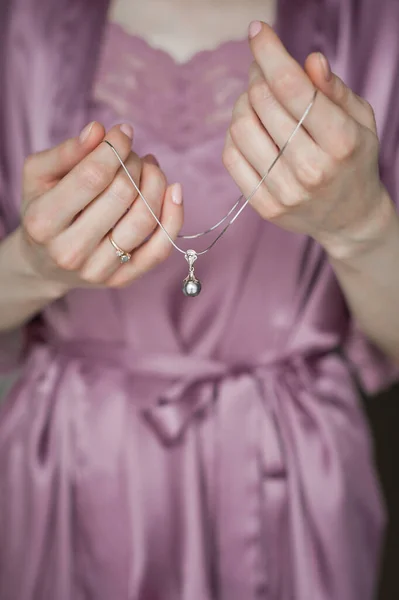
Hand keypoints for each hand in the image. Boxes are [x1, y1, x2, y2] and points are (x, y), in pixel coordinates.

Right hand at [20, 122, 182, 290]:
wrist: (44, 264)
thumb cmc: (43, 211)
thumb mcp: (38, 177)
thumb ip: (65, 153)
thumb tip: (99, 130)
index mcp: (44, 222)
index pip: (91, 177)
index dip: (115, 148)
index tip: (123, 132)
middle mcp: (70, 251)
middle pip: (121, 195)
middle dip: (134, 164)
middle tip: (133, 154)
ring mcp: (98, 270)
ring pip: (144, 220)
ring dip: (156, 184)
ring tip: (150, 167)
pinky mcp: (122, 280)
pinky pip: (159, 250)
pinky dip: (174, 218)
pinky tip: (175, 191)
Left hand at [223, 21, 394, 258]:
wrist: (349, 218)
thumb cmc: (354, 160)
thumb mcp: (360, 120)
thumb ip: (333, 91)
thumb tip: (308, 61)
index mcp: (340, 141)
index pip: (292, 88)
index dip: (269, 53)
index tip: (257, 31)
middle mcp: (311, 168)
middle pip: (262, 103)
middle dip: (258, 76)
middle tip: (263, 72)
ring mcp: (284, 191)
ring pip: (241, 128)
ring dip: (244, 104)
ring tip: (259, 102)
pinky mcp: (263, 206)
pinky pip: (231, 157)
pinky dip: (235, 134)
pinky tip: (251, 130)